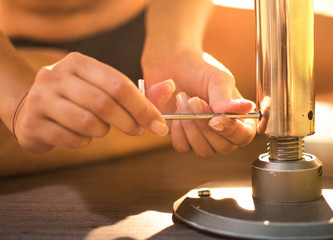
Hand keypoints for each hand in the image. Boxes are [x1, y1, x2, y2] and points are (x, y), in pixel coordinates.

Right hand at [14, 52, 172, 153]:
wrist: (32, 108)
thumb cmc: (78, 98)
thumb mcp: (105, 89)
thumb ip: (138, 93)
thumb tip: (170, 86)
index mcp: (78, 63)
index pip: (118, 84)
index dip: (143, 107)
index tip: (159, 124)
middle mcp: (55, 76)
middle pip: (104, 104)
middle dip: (129, 123)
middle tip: (137, 131)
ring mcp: (40, 99)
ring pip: (88, 123)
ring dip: (103, 131)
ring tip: (102, 128)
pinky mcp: (33, 123)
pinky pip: (72, 139)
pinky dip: (84, 141)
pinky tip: (82, 135)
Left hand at [142, 48, 256, 156]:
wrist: (172, 66)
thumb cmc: (200, 70)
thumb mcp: (217, 79)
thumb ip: (227, 98)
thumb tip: (246, 108)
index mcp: (240, 118)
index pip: (244, 135)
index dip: (231, 130)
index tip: (214, 118)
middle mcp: (225, 132)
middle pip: (223, 147)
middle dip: (205, 125)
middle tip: (194, 100)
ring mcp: (205, 139)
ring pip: (203, 150)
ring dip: (191, 126)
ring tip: (183, 100)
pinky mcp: (185, 141)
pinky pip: (184, 147)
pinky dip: (178, 130)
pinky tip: (177, 112)